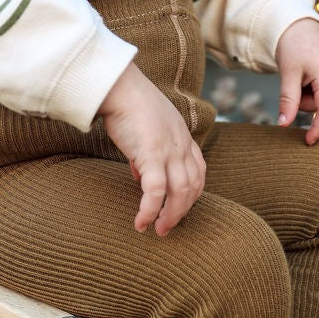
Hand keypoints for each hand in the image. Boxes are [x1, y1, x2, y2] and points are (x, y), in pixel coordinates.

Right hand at [99, 62, 205, 235]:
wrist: (120, 87)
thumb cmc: (128, 103)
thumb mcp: (147, 128)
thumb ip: (148, 151)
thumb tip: (140, 174)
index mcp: (183, 137)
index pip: (199, 172)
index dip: (192, 194)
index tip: (178, 207)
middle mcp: (182, 145)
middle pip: (193, 187)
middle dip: (181, 212)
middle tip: (167, 228)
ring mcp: (169, 150)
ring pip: (180, 194)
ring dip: (170, 217)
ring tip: (158, 230)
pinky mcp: (152, 154)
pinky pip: (155, 191)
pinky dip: (150, 211)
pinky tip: (141, 222)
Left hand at [276, 18, 318, 143]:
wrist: (296, 20)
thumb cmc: (291, 45)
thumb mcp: (287, 73)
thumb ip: (288, 101)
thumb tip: (284, 125)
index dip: (318, 128)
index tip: (309, 141)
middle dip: (305, 101)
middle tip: (292, 83)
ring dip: (307, 93)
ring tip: (298, 73)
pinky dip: (311, 85)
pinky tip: (305, 70)